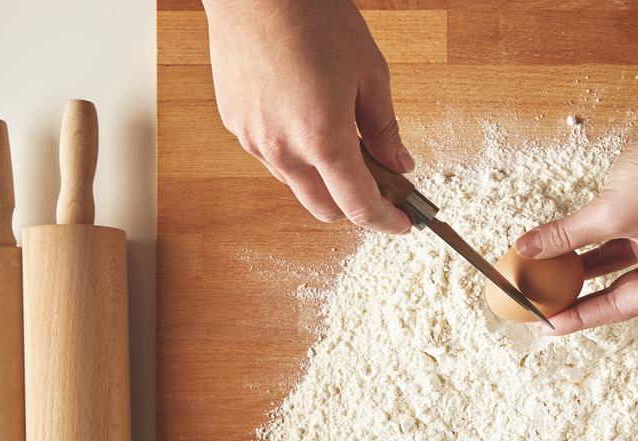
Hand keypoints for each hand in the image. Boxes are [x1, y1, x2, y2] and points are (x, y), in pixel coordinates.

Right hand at [203, 0, 411, 231]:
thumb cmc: (314, 20)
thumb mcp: (370, 73)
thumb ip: (385, 128)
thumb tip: (400, 163)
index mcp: (323, 139)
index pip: (358, 206)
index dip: (386, 221)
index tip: (402, 222)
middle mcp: (282, 149)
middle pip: (324, 208)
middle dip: (354, 205)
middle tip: (380, 184)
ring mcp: (253, 139)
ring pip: (296, 184)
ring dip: (323, 180)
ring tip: (344, 144)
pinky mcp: (235, 124)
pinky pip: (271, 157)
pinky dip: (296, 154)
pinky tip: (308, 121)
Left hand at [514, 101, 637, 334]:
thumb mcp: (611, 213)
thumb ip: (566, 237)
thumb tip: (528, 251)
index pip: (618, 308)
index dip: (578, 317)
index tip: (546, 325)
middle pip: (617, 290)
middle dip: (578, 295)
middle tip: (543, 305)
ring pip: (613, 262)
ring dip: (580, 266)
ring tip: (546, 277)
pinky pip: (615, 238)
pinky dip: (589, 241)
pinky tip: (562, 245)